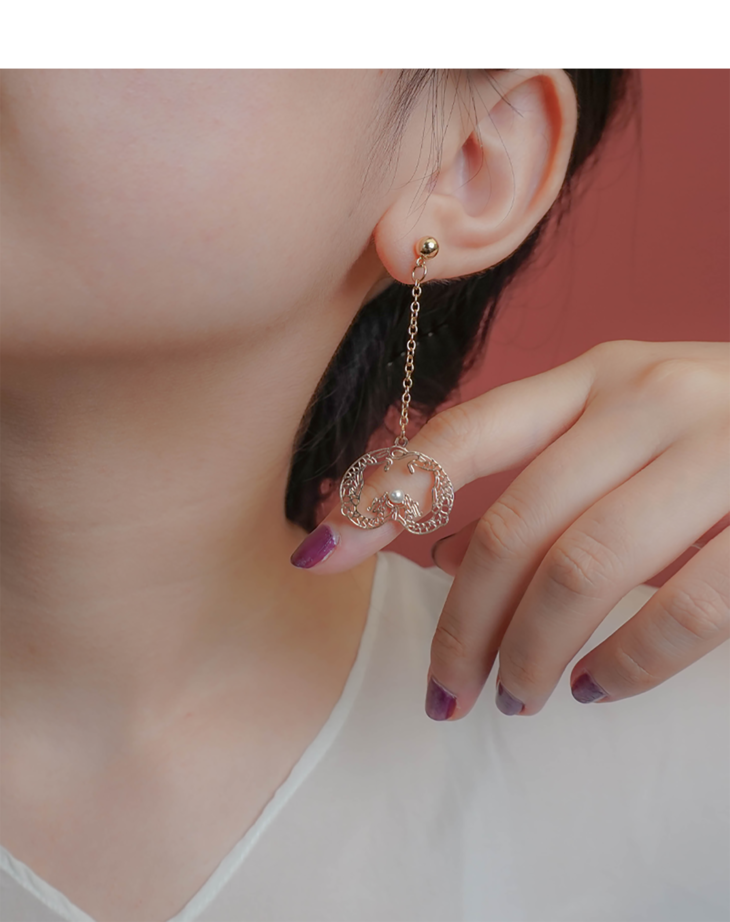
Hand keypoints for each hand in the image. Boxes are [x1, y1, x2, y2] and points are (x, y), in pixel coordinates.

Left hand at [292, 341, 728, 719]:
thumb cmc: (717, 436)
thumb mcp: (625, 427)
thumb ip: (538, 476)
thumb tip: (439, 553)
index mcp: (599, 376)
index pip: (466, 433)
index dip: (385, 495)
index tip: (321, 554)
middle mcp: (651, 399)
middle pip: (517, 522)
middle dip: (463, 620)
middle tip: (445, 686)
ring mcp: (719, 452)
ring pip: (588, 568)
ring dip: (532, 649)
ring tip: (515, 695)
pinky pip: (684, 610)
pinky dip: (627, 664)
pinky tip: (599, 690)